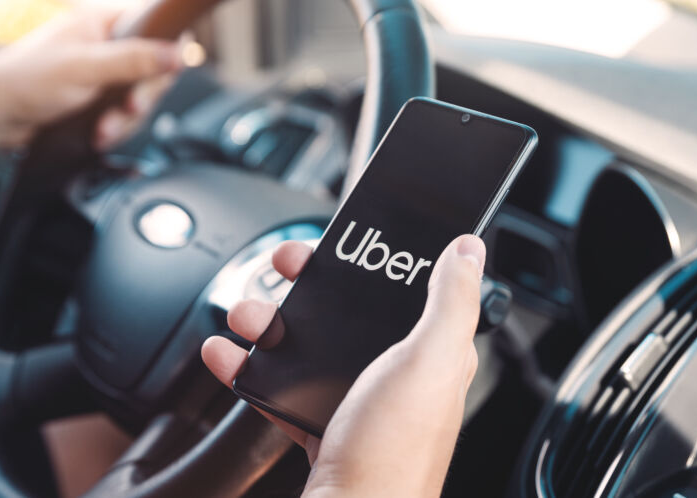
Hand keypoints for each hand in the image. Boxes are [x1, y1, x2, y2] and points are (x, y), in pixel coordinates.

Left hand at [0, 8, 181, 148]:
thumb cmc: (25, 81)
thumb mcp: (85, 68)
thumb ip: (133, 60)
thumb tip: (178, 53)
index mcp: (103, 21)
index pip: (158, 29)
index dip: (166, 56)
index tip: (160, 78)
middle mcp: (106, 44)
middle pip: (153, 72)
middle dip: (139, 99)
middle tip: (126, 109)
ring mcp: (102, 73)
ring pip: (139, 98)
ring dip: (124, 120)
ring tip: (102, 129)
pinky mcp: (96, 99)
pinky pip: (123, 115)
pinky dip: (114, 128)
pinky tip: (97, 134)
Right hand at [202, 235, 484, 496]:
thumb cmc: (393, 455)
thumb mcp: (429, 363)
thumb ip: (451, 302)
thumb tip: (469, 250)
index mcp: (430, 355)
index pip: (409, 289)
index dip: (377, 260)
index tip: (346, 240)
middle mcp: (395, 375)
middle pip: (349, 311)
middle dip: (309, 284)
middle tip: (284, 266)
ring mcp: (354, 400)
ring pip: (309, 344)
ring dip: (270, 321)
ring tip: (246, 314)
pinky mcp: (320, 424)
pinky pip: (280, 385)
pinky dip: (249, 367)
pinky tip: (227, 354)